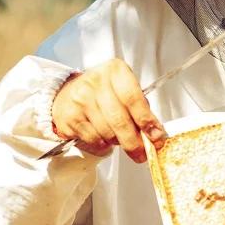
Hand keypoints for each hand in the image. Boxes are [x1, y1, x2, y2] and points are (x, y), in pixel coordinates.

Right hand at [50, 59, 166, 162]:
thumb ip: (141, 107)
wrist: (67, 93)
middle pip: (120, 120)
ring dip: (118, 141)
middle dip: (134, 141)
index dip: (146, 120)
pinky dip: (103, 144)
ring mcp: (80, 100)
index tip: (156, 136)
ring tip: (119, 137)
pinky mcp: (70, 117)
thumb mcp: (124, 89)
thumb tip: (155, 133)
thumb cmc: (103, 92)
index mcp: (115, 71)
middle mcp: (95, 82)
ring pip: (107, 133)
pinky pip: (94, 139)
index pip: (133, 98)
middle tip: (143, 153)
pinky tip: (103, 135)